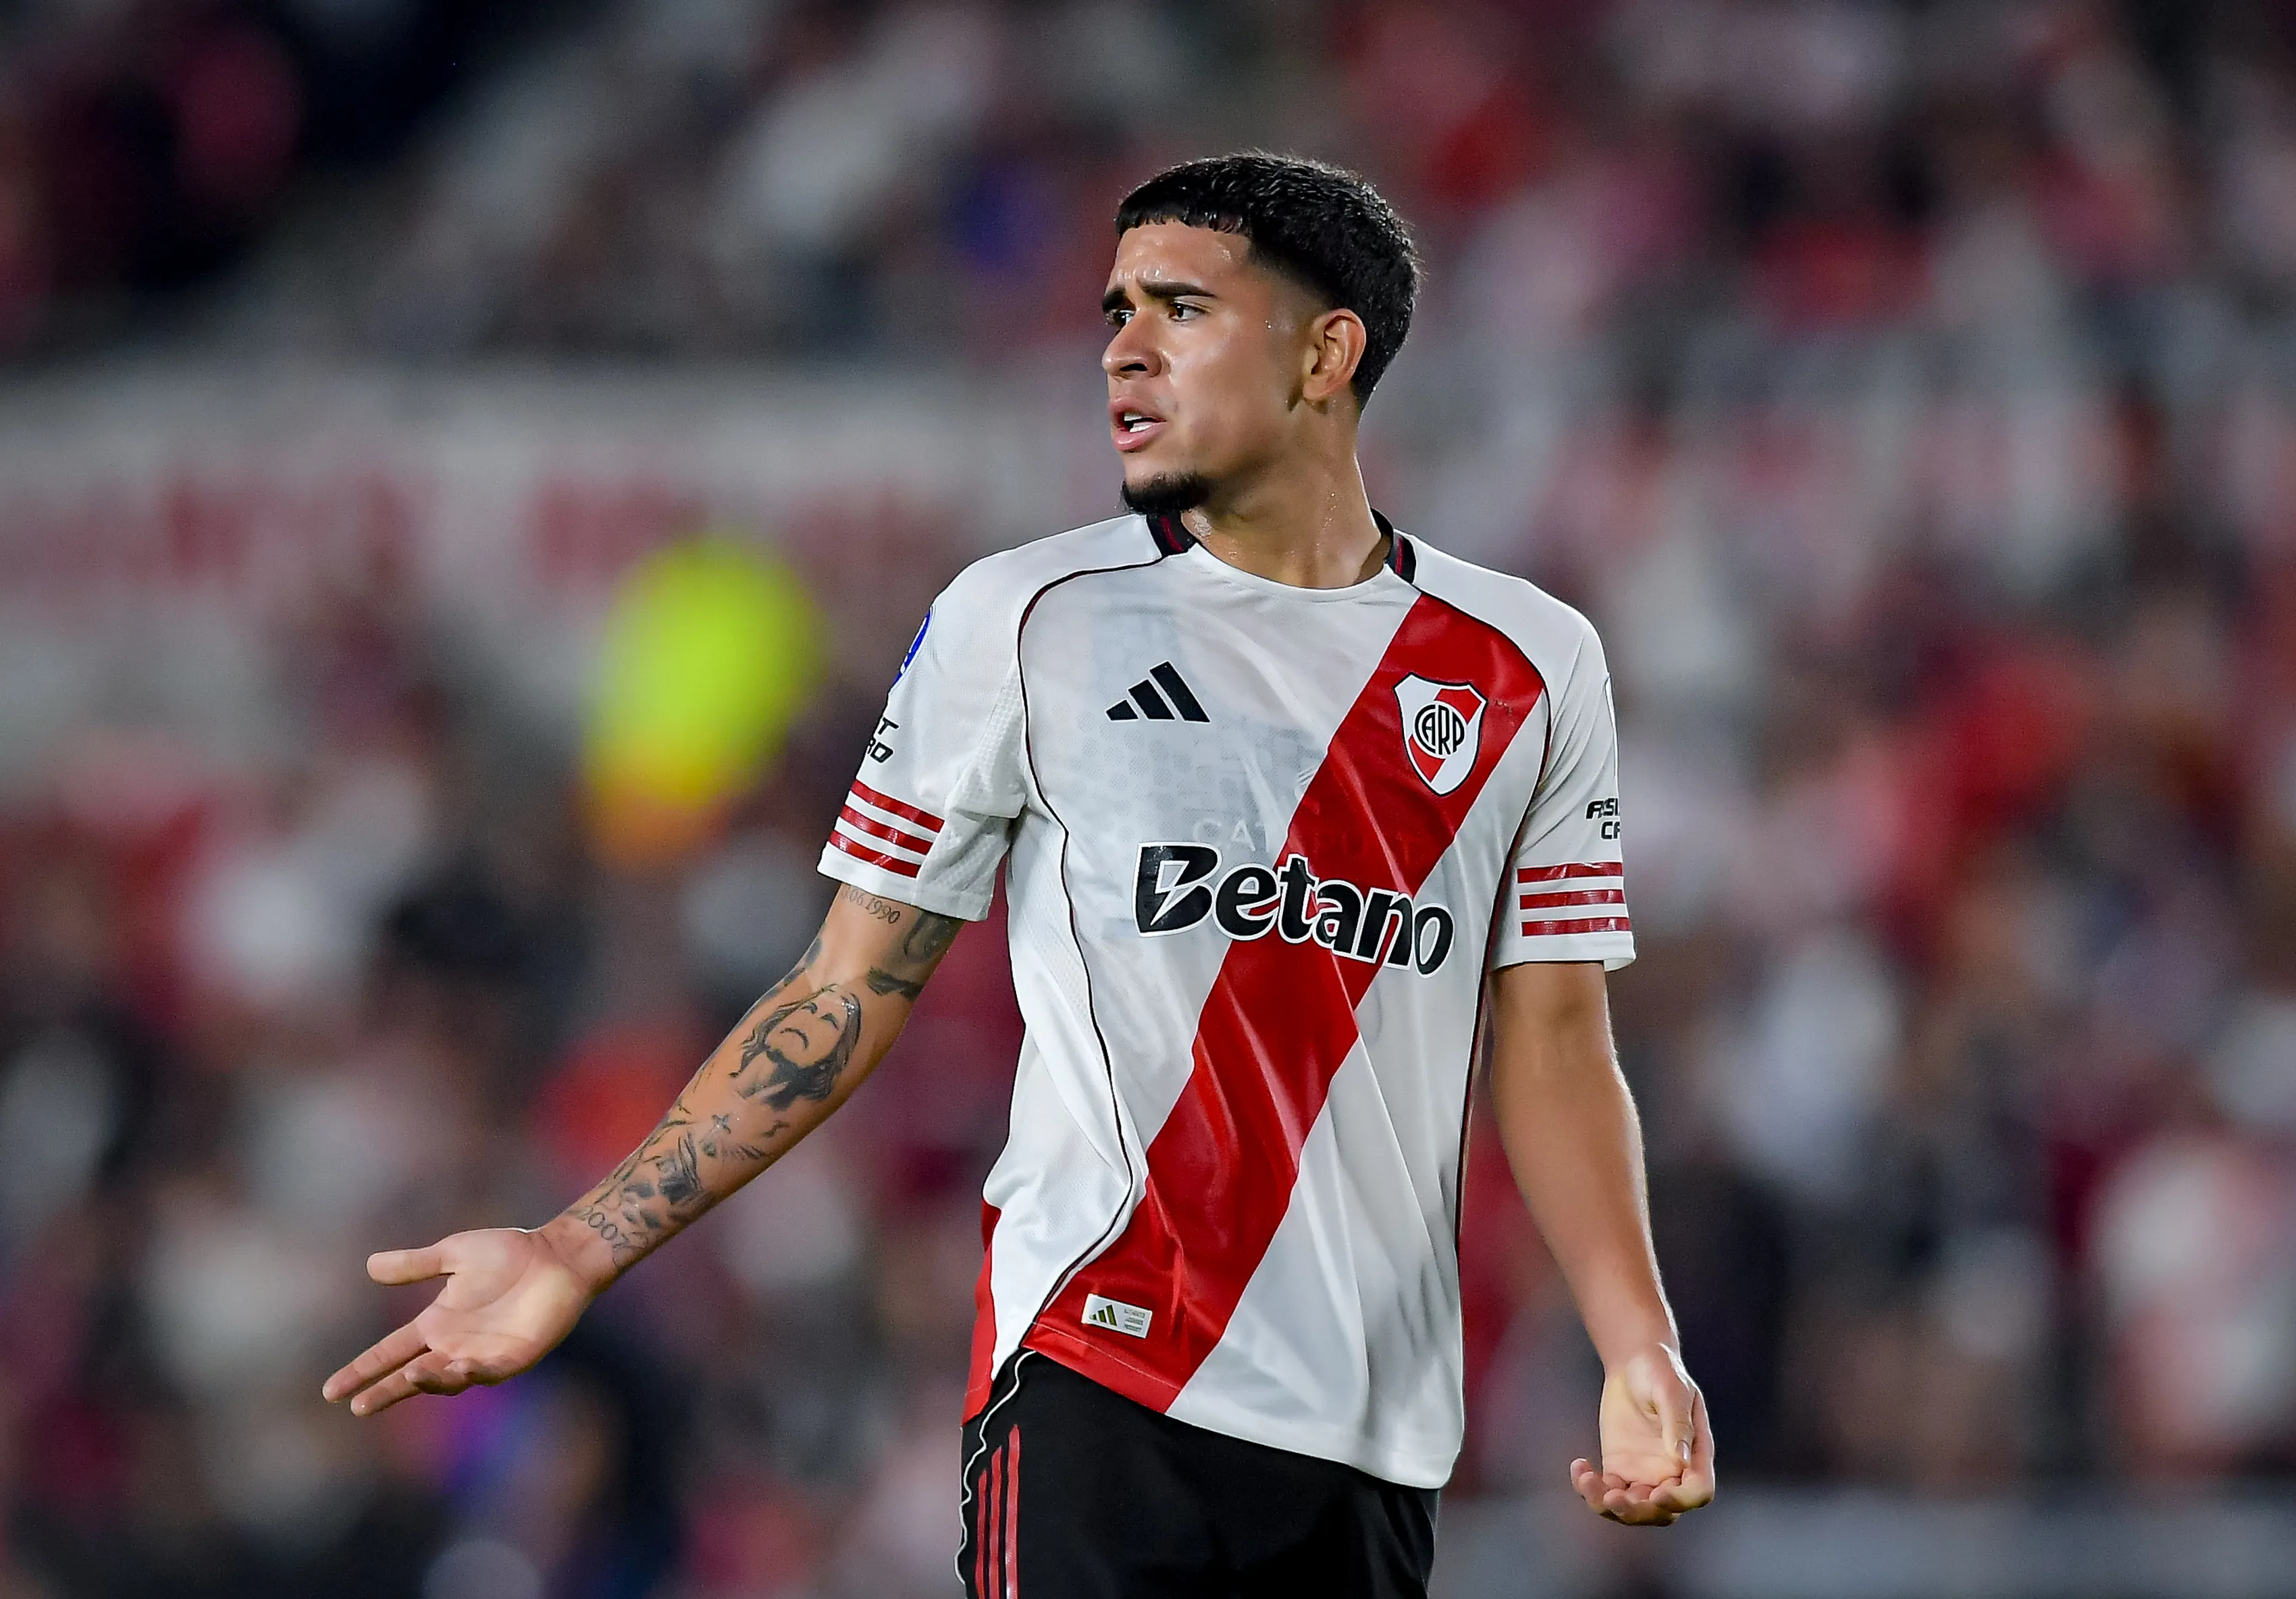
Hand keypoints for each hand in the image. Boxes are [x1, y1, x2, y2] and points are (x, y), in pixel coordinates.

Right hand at [322, 1226, 601, 1416]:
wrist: (557, 1254)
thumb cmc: (509, 1252)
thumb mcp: (454, 1254)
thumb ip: (416, 1264)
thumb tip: (370, 1266)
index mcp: (436, 1323)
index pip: (390, 1352)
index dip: (362, 1370)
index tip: (331, 1390)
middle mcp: (454, 1345)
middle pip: (410, 1375)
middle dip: (385, 1391)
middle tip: (356, 1406)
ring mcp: (483, 1355)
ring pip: (447, 1378)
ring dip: (429, 1381)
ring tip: (410, 1377)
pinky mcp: (514, 1357)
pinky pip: (488, 1372)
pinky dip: (471, 1373)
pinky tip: (459, 1367)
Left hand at [1569, 1344, 1714, 1526]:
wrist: (1634, 1363)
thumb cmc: (1660, 1370)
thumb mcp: (1671, 1390)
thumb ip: (1677, 1423)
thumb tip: (1681, 1460)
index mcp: (1695, 1454)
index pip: (1698, 1491)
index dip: (1680, 1501)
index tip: (1656, 1495)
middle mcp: (1672, 1472)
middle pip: (1662, 1512)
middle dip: (1637, 1512)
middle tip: (1611, 1496)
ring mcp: (1645, 1474)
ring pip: (1632, 1509)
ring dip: (1608, 1506)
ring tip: (1587, 1481)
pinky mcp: (1619, 1470)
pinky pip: (1606, 1492)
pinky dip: (1590, 1490)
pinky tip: (1579, 1467)